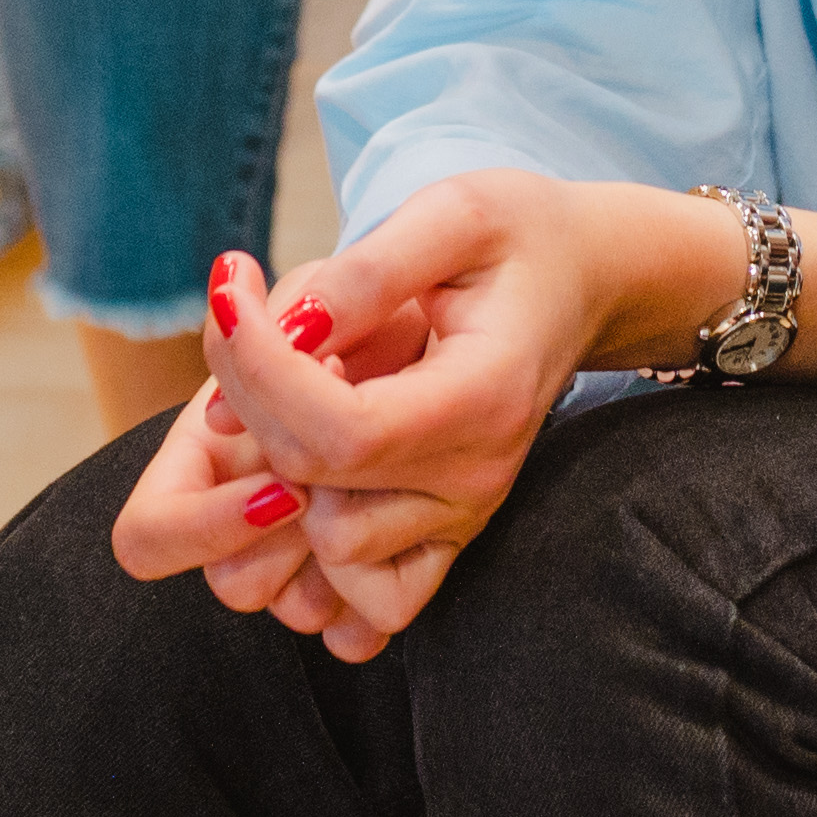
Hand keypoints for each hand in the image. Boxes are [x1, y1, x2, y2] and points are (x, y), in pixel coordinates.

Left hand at [102, 175, 713, 662]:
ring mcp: (462, 515)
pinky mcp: (447, 533)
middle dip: (247, 400)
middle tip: (247, 315)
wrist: (584, 279)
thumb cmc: (518, 237)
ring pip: (327, 553)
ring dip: (275, 472)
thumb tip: (285, 335)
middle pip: (314, 487)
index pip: (340, 431)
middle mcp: (475, 476)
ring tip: (287, 386)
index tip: (232, 290)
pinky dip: (320, 563)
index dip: (259, 370)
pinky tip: (303, 469)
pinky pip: (372, 603)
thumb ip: (367, 271)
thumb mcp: (455, 213)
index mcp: (482, 397)